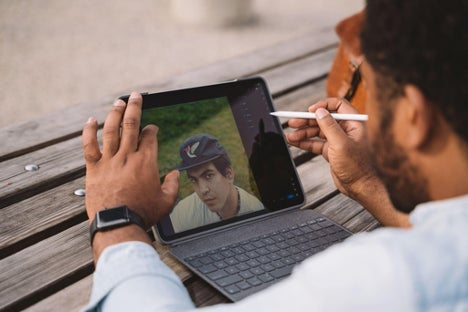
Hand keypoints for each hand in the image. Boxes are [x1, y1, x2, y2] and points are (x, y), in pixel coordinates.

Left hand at [82, 92, 179, 227]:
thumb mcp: (166, 201)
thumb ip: (172, 185)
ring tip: (119, 101)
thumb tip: (174, 174)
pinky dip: (89, 131)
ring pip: (111, 130)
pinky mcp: (94, 168)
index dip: (151, 129)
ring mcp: (109, 161)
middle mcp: (127, 156)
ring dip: (115, 113)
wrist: (118, 223)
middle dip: (135, 108)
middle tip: (136, 96)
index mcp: (146, 162)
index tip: (152, 128)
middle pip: (131, 125)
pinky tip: (91, 121)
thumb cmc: (142, 213)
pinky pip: (89, 145)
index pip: (149, 136)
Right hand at [286, 98, 410, 226]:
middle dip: (307, 121)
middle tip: (293, 122)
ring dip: (303, 133)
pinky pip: (316, 143)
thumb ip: (329, 126)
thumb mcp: (340, 144)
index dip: (323, 106)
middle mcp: (346, 130)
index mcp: (353, 123)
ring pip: (317, 131)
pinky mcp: (331, 151)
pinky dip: (305, 142)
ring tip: (290, 136)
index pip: (338, 105)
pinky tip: (295, 142)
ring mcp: (337, 140)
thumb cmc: (356, 167)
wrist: (359, 187)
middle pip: (323, 119)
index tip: (310, 110)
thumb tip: (319, 111)